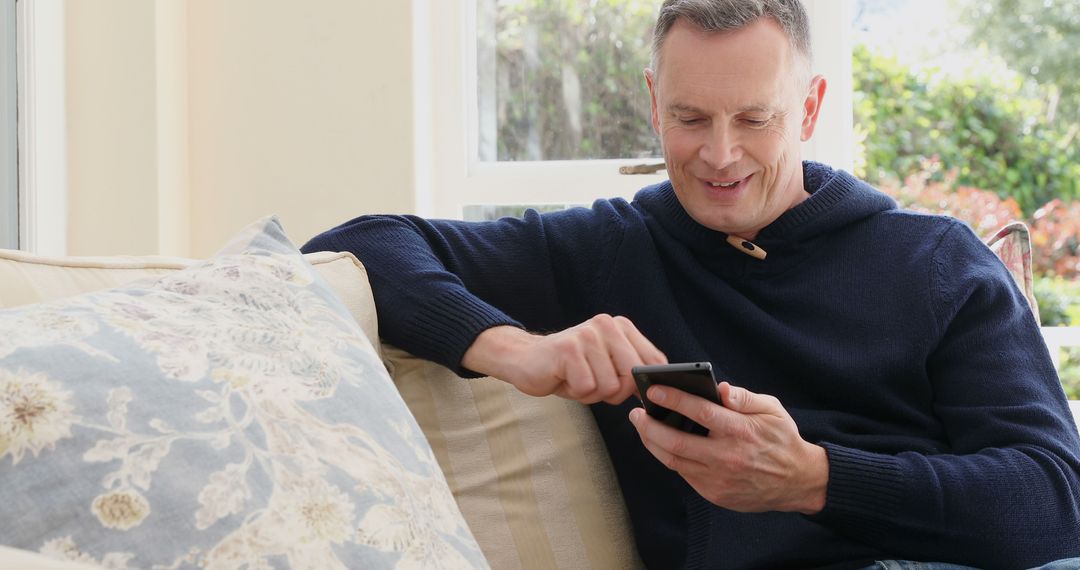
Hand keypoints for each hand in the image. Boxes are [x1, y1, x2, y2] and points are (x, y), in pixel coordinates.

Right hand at [461, 315, 667, 404]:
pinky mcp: (568, 350)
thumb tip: (660, 387)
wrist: (526, 359)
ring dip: (591, 393)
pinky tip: (564, 379)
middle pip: (632, 377)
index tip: (628, 390)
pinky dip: (575, 392)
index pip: (654, 361)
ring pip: (609, 387)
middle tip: (593, 383)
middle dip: (614, 392)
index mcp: (621, 327)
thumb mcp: (608, 365)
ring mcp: (587, 335)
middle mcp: (606, 325)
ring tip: (576, 379)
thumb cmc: (571, 368)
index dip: (644, 384)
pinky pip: (586, 388)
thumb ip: (633, 370)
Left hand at [629, 381, 827, 513]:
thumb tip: (720, 388)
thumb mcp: (772, 410)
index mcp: (741, 431)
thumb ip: (745, 397)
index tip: (653, 390)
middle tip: (635, 412)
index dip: (674, 399)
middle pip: (676, 441)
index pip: (700, 412)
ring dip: (652, 442)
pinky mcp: (714, 493)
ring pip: (673, 460)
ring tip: (641, 426)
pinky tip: (660, 444)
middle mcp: (727, 457)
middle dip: (649, 425)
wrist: (798, 482)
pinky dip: (668, 457)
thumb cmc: (781, 439)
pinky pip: (683, 473)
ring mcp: (718, 479)